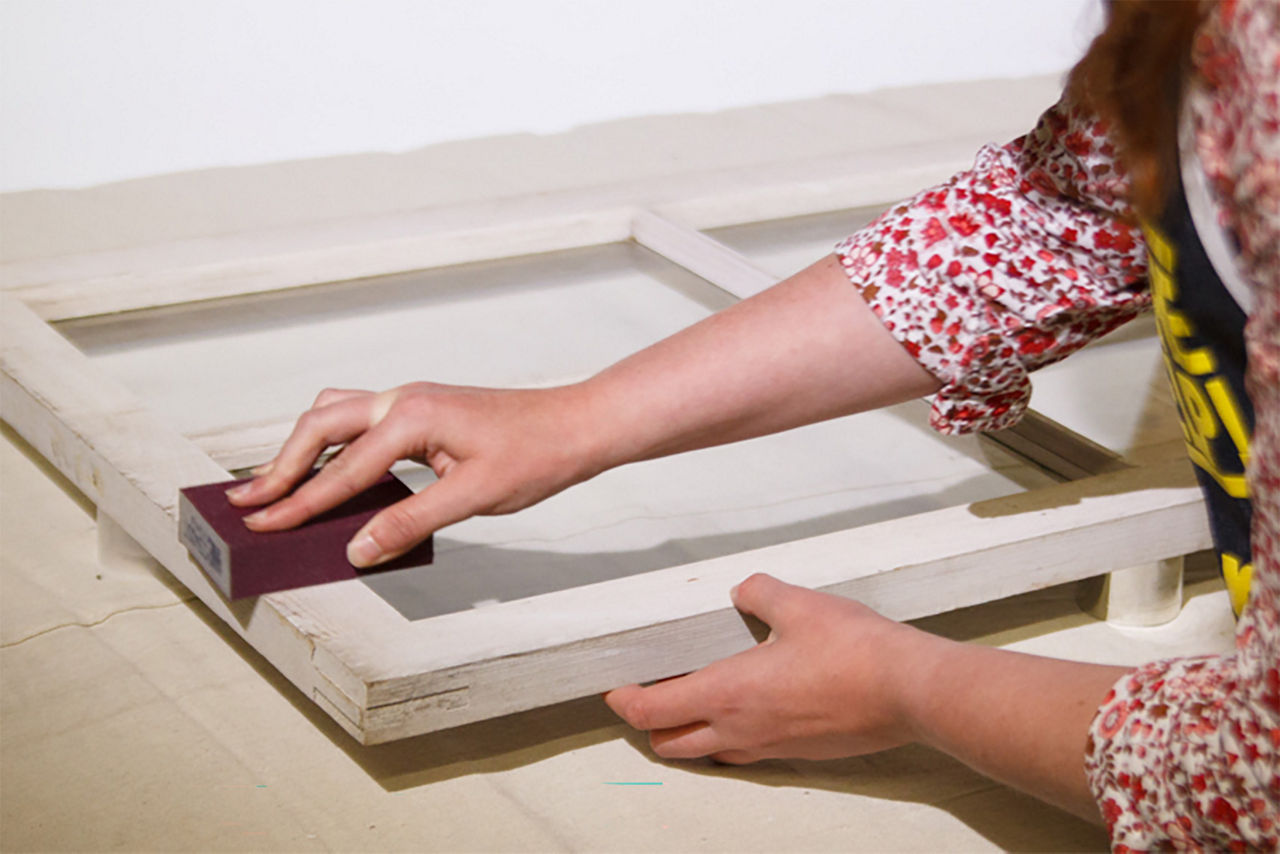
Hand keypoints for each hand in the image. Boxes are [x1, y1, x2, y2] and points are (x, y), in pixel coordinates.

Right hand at [226, 382, 599, 565]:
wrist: (576, 425)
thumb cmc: (535, 454)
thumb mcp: (473, 497)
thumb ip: (410, 522)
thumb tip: (356, 550)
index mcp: (412, 416)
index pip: (343, 469)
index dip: (299, 502)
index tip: (261, 525)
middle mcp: (404, 399)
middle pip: (321, 427)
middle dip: (281, 466)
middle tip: (246, 502)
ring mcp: (412, 400)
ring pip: (336, 416)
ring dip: (302, 449)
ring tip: (273, 484)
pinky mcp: (422, 411)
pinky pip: (361, 423)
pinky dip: (333, 445)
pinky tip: (328, 470)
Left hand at [605, 573, 936, 763]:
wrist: (909, 691)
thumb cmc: (854, 651)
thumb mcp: (798, 603)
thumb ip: (759, 593)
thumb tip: (743, 590)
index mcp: (728, 693)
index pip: (652, 712)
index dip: (625, 702)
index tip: (616, 688)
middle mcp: (741, 730)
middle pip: (670, 744)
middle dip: (651, 723)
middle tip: (650, 694)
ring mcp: (770, 748)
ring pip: (708, 753)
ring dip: (689, 733)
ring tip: (694, 700)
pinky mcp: (798, 753)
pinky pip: (746, 754)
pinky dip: (728, 738)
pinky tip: (747, 709)